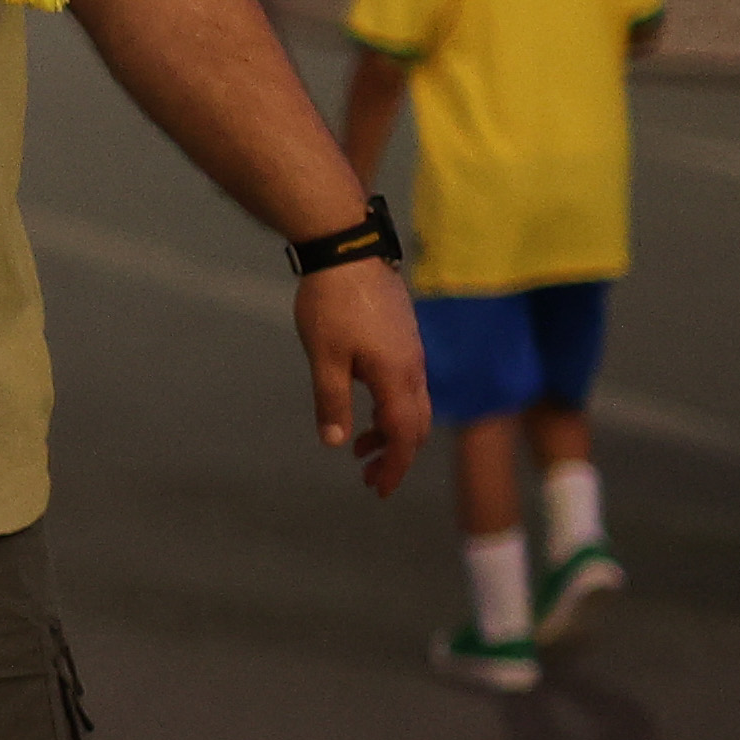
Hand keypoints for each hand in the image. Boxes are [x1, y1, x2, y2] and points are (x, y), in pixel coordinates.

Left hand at [302, 257, 427, 495]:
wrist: (347, 250)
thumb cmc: (330, 303)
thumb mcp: (324, 358)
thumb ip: (331, 401)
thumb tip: (335, 441)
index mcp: (397, 376)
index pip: (404, 435)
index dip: (395, 467)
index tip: (378, 490)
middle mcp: (413, 366)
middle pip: (415, 424)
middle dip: (395, 454)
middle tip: (367, 476)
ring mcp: (411, 350)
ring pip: (412, 404)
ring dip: (390, 430)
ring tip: (358, 446)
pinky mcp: (404, 336)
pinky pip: (407, 383)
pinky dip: (390, 406)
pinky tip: (364, 403)